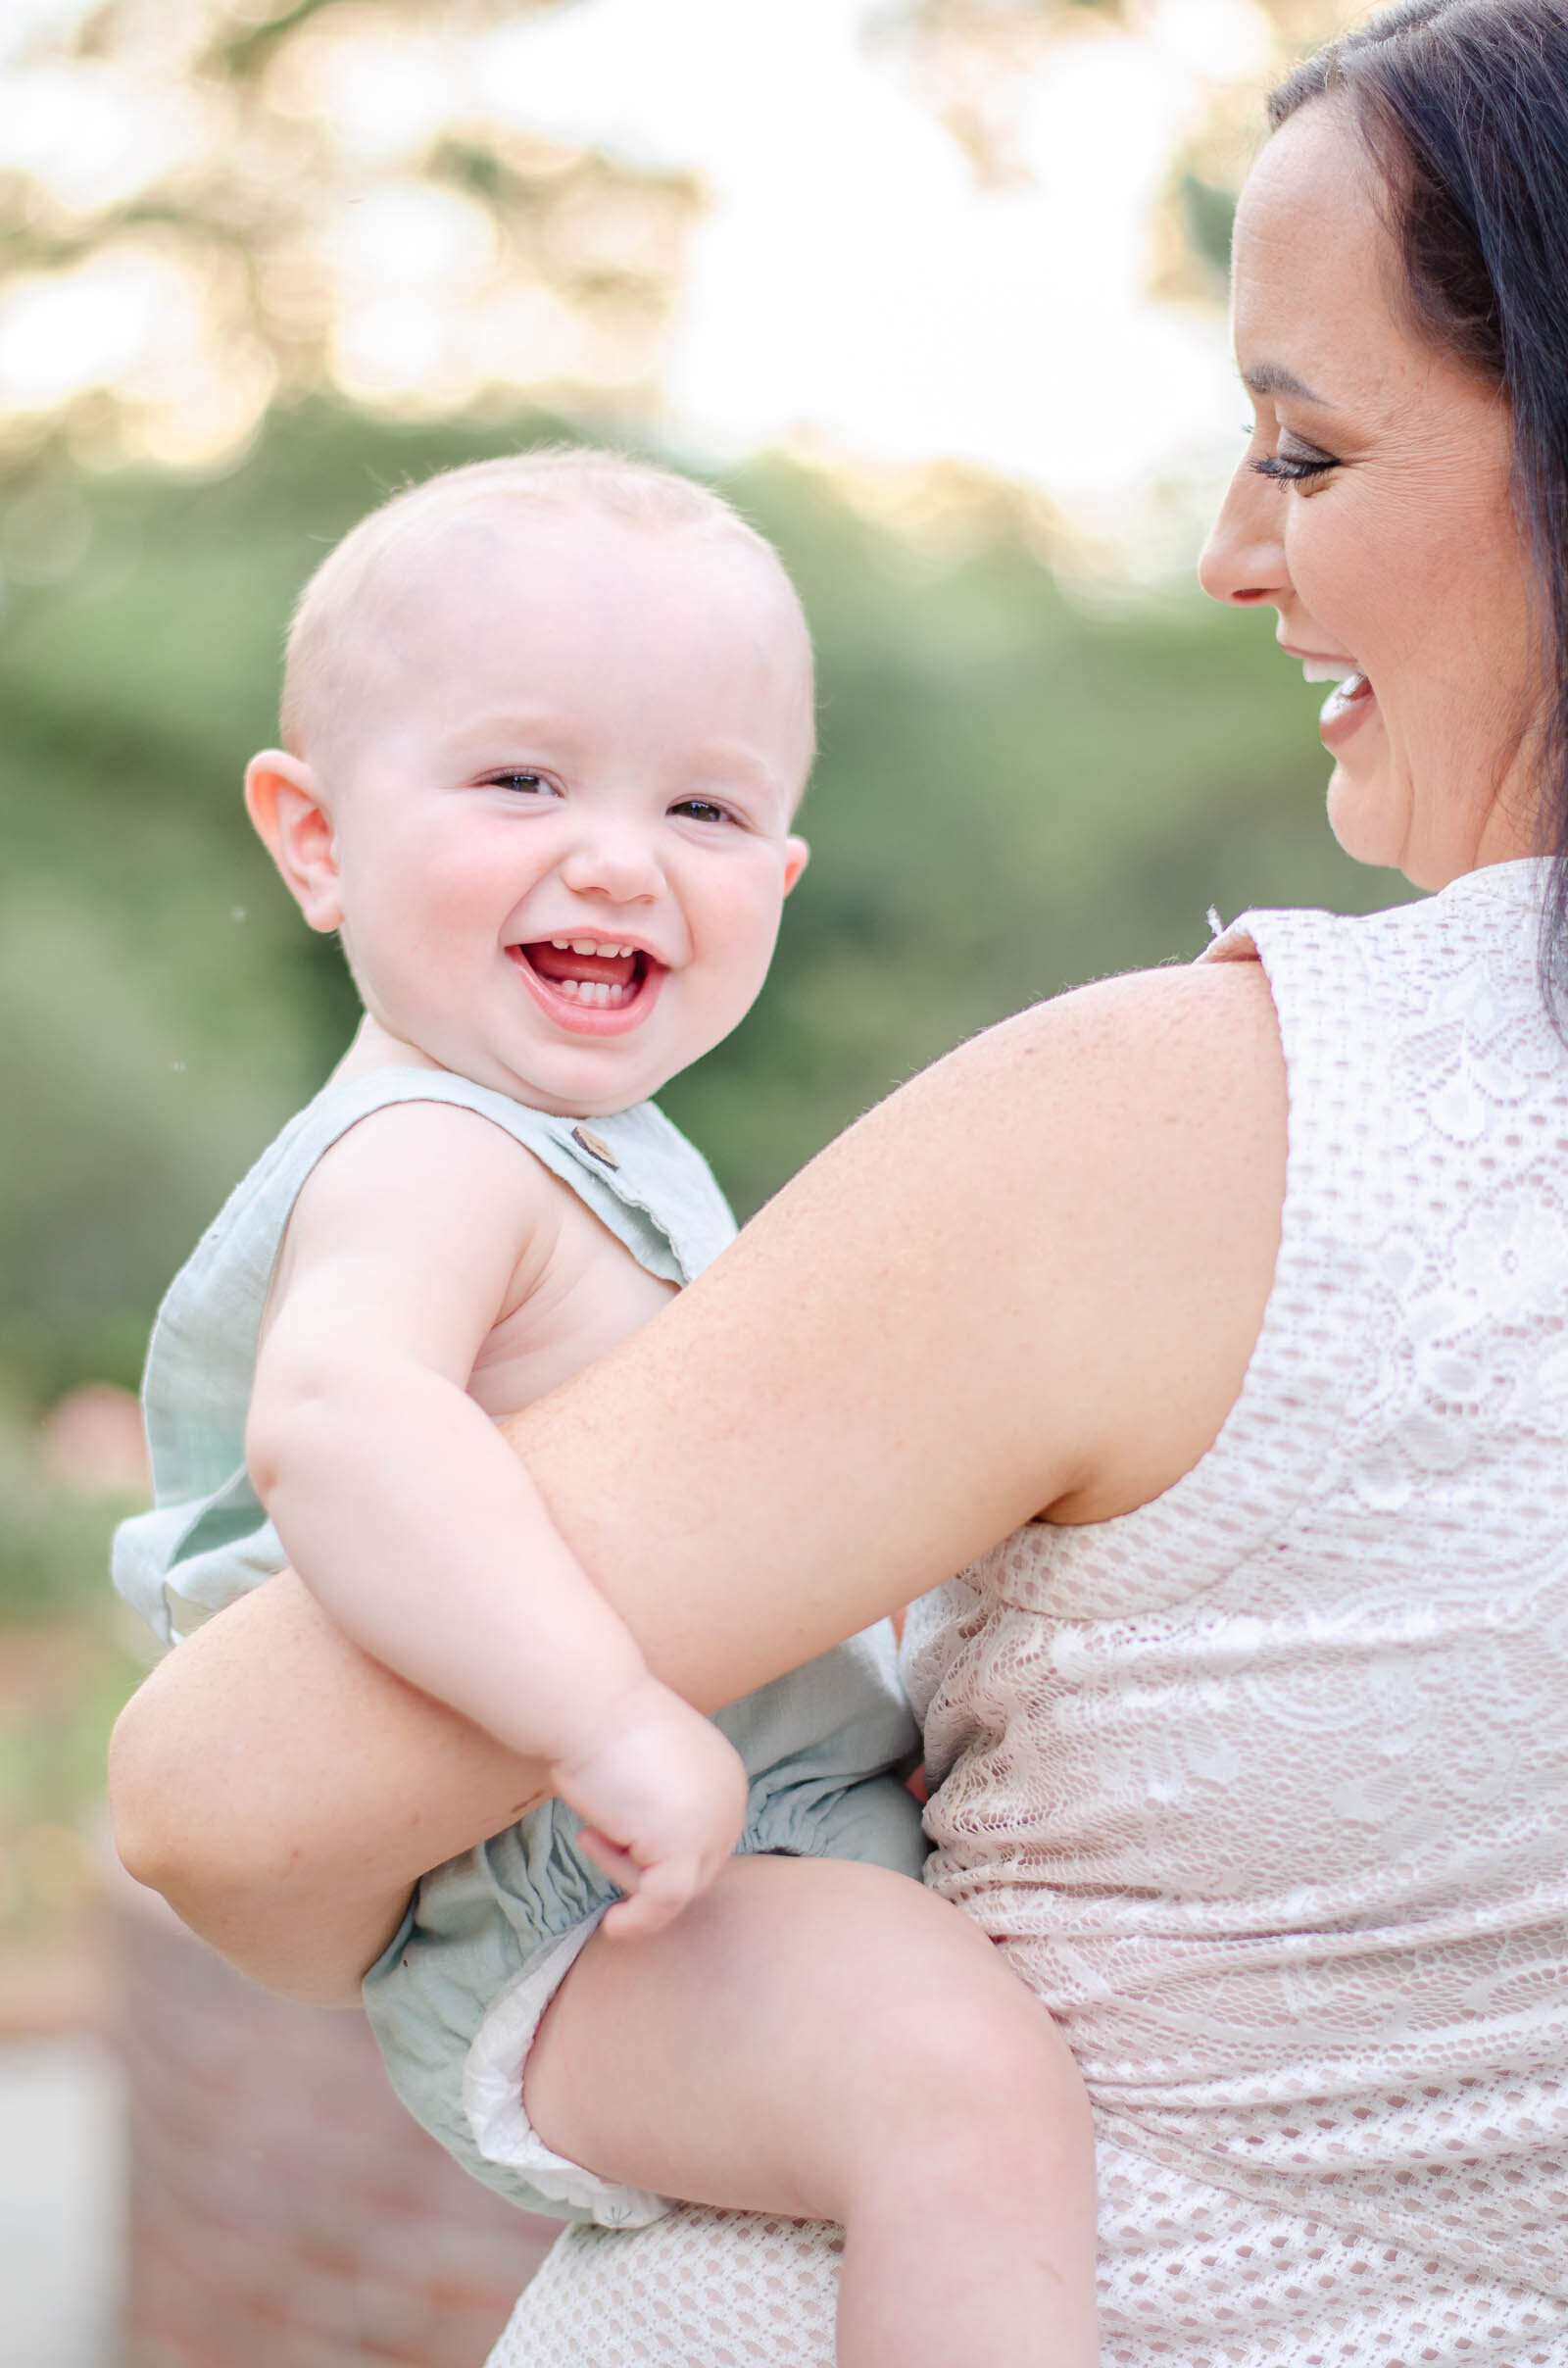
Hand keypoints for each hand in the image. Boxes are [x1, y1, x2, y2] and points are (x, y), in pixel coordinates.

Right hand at [551, 1676, 748, 1938]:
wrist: (587, 1703)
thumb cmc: (603, 1726)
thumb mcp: (650, 1769)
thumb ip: (664, 1805)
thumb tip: (647, 1848)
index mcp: (727, 1779)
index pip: (702, 1840)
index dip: (655, 1850)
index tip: (612, 1841)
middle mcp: (731, 1801)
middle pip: (695, 1867)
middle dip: (641, 1865)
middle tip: (594, 1838)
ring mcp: (712, 1824)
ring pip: (677, 1888)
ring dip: (627, 1876)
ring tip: (590, 1836)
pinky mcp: (684, 1846)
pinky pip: (665, 1902)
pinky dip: (640, 1920)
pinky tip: (614, 1925)